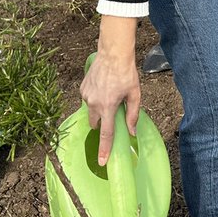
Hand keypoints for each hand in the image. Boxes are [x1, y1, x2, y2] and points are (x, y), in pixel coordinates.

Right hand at [79, 18, 140, 165]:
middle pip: (96, 125)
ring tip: (109, 95)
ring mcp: (85, 96)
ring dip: (99, 110)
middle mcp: (94, 103)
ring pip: (91, 112)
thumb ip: (133, 115)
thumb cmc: (126, 74)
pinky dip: (94, 99)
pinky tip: (103, 88)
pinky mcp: (82, 89)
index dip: (104, 149)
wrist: (113, 54)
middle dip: (102, 124)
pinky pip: (88, 101)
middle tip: (112, 114)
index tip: (102, 162)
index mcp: (108, 107)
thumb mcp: (135, 95)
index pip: (106, 134)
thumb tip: (132, 132)